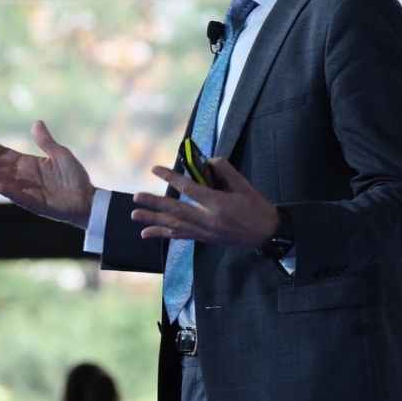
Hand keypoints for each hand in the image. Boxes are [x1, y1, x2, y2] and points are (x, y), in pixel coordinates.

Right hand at [0, 121, 95, 228]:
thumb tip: (36, 122)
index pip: (4, 154)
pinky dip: (8, 191)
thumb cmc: (74, 177)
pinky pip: (19, 197)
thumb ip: (46, 142)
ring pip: (4, 180)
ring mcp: (27, 191)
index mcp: (28, 164)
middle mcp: (23, 177)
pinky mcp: (35, 204)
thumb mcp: (60, 154)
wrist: (88, 199)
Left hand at [129, 158, 278, 247]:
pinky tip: (147, 232)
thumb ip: (225, 170)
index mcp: (218, 204)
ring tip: (134, 215)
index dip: (171, 178)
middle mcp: (208, 220)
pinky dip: (162, 234)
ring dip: (153, 220)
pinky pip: (179, 236)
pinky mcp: (204, 239)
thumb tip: (207, 161)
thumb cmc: (256, 206)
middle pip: (176, 211)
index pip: (189, 190)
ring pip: (174, 226)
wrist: (267, 234)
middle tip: (136, 197)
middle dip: (155, 204)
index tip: (156, 169)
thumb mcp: (244, 185)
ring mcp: (205, 232)